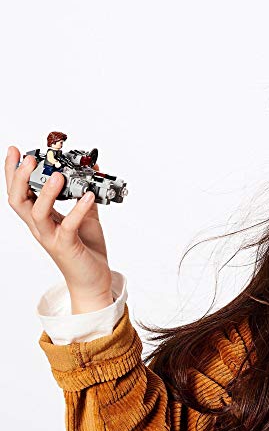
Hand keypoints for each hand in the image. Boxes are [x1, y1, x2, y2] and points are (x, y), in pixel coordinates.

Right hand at [5, 146, 113, 313]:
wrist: (93, 279)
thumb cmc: (87, 249)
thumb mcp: (86, 217)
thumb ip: (85, 197)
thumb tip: (92, 174)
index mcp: (41, 218)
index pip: (20, 192)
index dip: (13, 172)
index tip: (14, 151)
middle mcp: (41, 227)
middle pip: (18, 200)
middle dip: (19, 178)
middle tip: (28, 159)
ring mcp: (52, 237)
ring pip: (37, 213)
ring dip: (46, 192)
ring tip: (58, 176)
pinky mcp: (67, 246)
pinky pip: (69, 225)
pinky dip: (77, 209)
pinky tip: (88, 195)